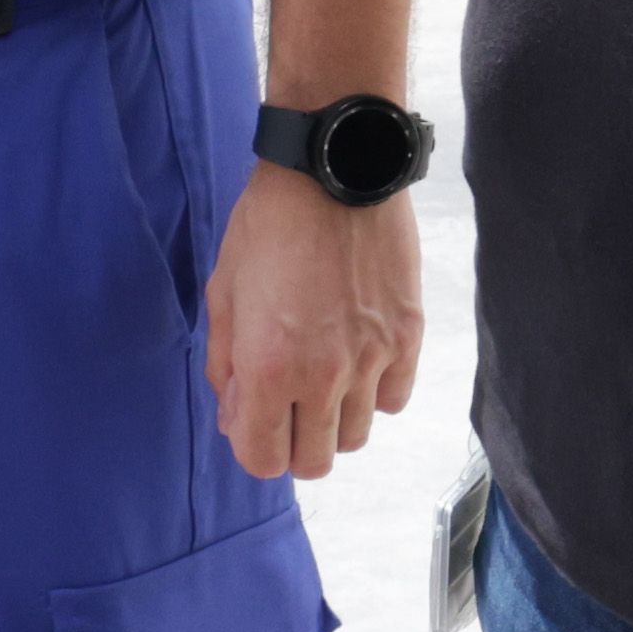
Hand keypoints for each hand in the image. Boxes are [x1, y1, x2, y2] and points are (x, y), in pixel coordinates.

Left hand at [199, 168, 417, 482]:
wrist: (334, 170)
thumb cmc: (268, 225)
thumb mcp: (224, 292)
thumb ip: (226, 366)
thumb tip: (237, 417)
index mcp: (270, 369)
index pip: (264, 460)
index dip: (253, 445)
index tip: (253, 416)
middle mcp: (325, 377)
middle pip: (315, 461)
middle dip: (293, 442)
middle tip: (287, 403)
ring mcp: (373, 360)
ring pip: (357, 436)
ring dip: (335, 419)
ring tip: (324, 376)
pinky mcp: (408, 338)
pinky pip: (393, 399)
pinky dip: (374, 393)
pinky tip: (358, 358)